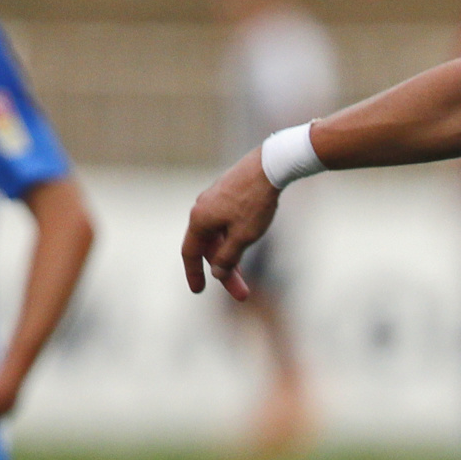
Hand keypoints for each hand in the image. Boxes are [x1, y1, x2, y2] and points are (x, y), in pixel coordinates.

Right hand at [181, 156, 281, 301]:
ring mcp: (215, 199)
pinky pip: (226, 223)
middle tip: (243, 294)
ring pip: (219, 235)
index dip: (194, 274)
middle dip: (225, 272)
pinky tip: (248, 244)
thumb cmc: (255, 202)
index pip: (190, 253)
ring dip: (231, 257)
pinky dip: (233, 239)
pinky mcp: (229, 193)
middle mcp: (202, 208)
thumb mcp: (242, 237)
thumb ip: (228, 257)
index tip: (198, 291)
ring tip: (247, 274)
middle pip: (209, 247)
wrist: (270, 165)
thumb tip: (218, 272)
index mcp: (199, 219)